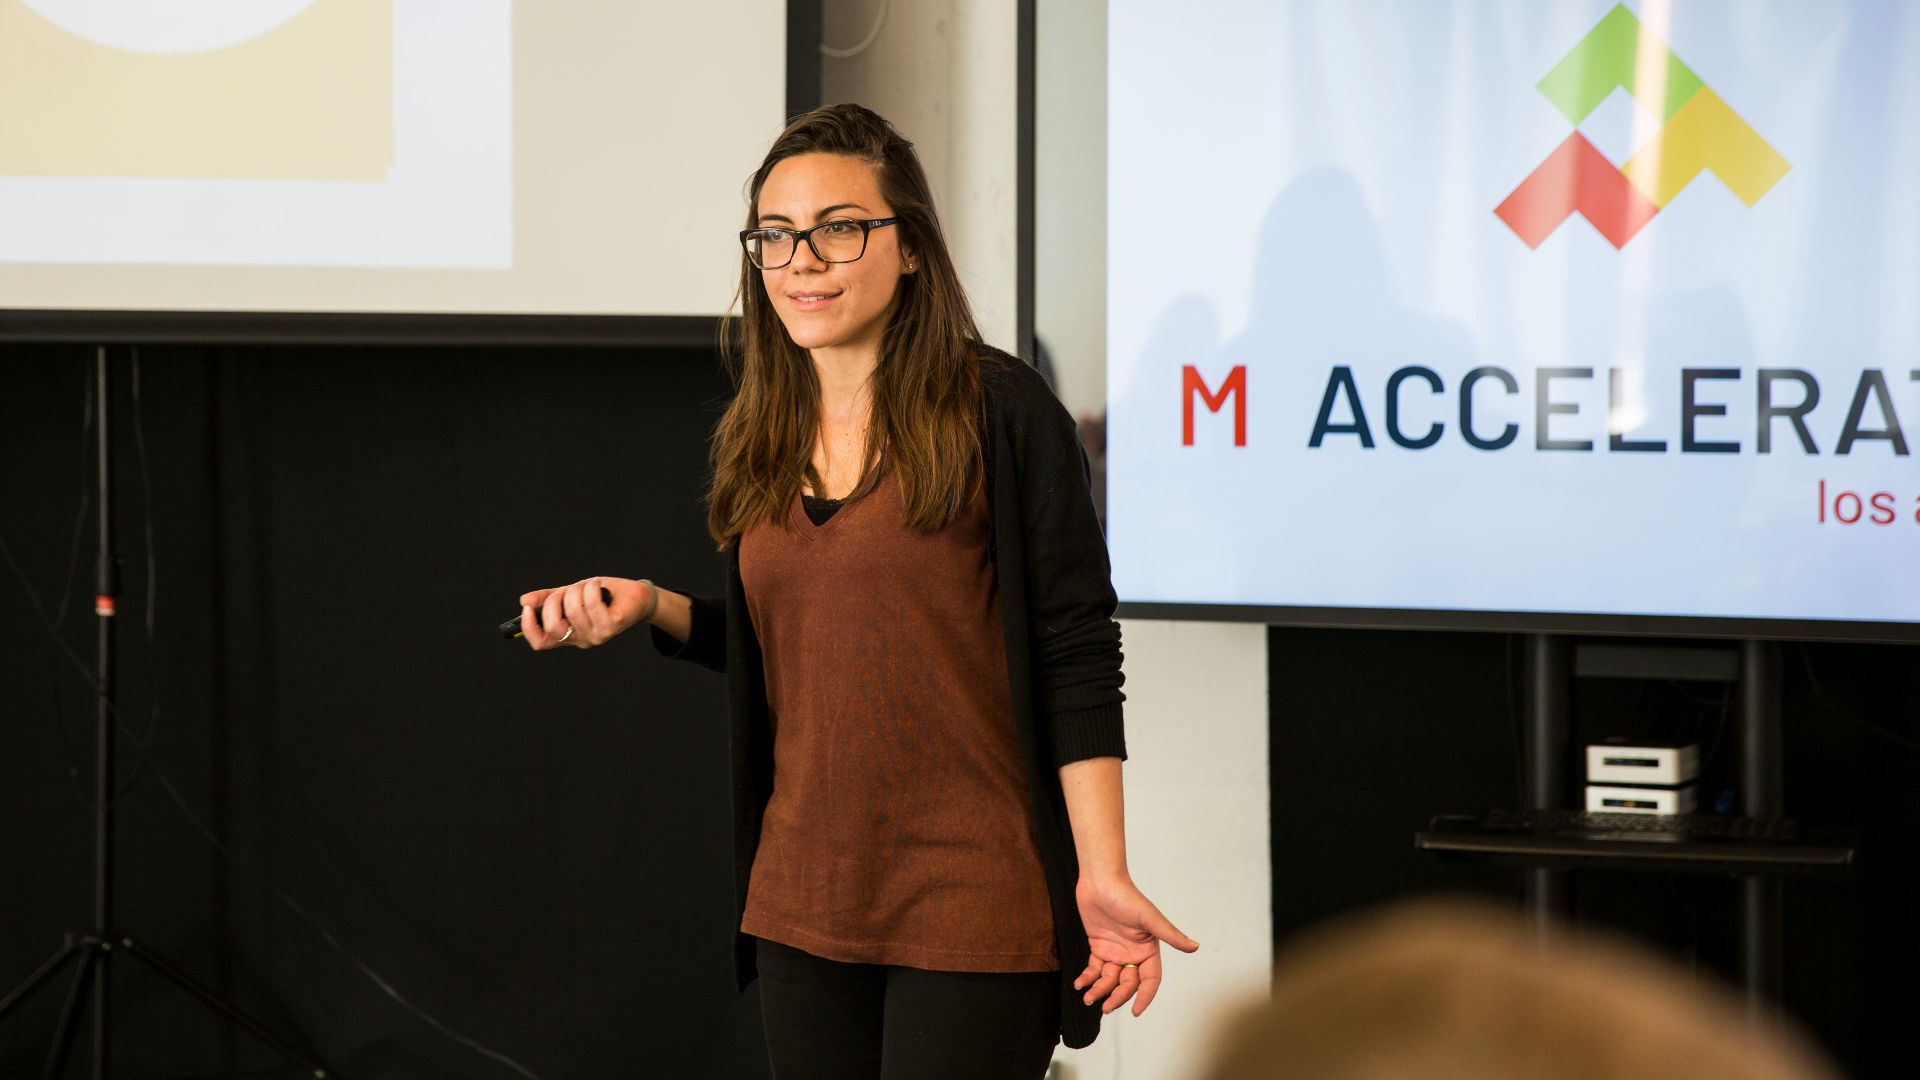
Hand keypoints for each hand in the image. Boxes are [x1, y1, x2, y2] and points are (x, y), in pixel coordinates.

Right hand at [517, 576, 653, 650]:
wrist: (635, 596)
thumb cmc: (602, 595)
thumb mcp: (570, 594)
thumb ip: (548, 598)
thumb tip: (524, 600)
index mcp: (568, 635)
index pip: (540, 643)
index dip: (529, 627)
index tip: (527, 608)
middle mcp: (581, 639)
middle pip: (554, 626)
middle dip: (555, 601)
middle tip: (566, 590)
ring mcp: (597, 635)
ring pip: (573, 610)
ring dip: (577, 589)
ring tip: (588, 584)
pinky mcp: (611, 626)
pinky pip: (592, 603)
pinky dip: (591, 587)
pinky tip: (598, 584)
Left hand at [1073, 874, 1198, 1016]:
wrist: (1100, 880)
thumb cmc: (1126, 895)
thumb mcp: (1149, 917)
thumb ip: (1170, 935)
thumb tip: (1194, 947)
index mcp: (1147, 949)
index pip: (1150, 980)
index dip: (1144, 996)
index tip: (1136, 1012)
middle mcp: (1133, 953)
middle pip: (1127, 984)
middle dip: (1117, 997)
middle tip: (1105, 1007)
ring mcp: (1115, 951)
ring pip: (1109, 980)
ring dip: (1099, 990)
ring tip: (1088, 997)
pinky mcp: (1099, 946)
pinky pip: (1094, 969)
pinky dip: (1087, 978)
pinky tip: (1079, 984)